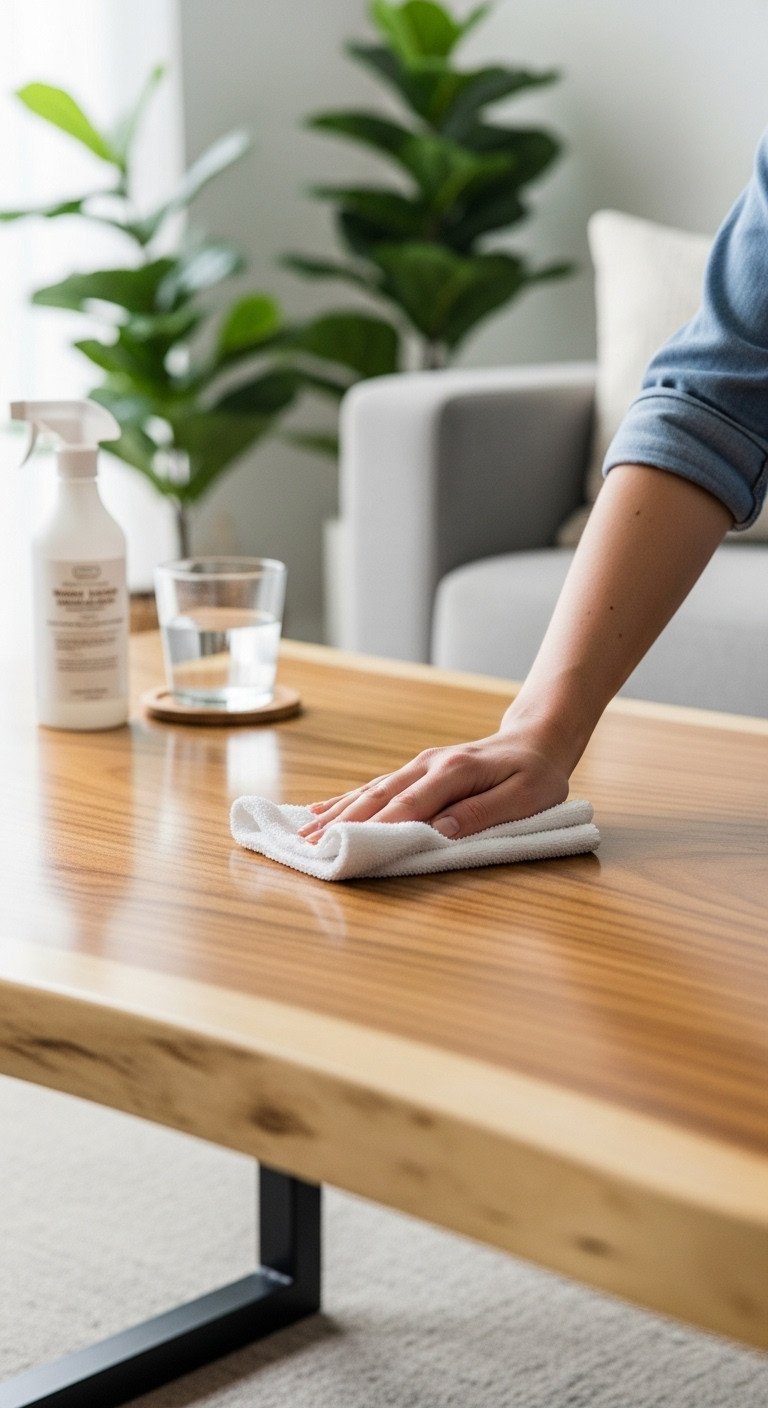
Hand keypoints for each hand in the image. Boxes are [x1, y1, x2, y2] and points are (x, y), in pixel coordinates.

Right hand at [297, 718, 570, 843]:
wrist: (536, 741)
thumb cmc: (536, 775)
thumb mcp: (525, 797)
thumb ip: (482, 813)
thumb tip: (439, 833)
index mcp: (455, 771)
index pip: (411, 804)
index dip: (379, 827)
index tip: (350, 847)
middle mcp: (429, 764)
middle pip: (379, 796)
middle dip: (342, 823)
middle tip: (310, 846)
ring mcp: (419, 765)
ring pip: (370, 791)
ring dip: (337, 814)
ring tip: (304, 834)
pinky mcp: (416, 771)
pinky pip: (376, 787)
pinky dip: (346, 800)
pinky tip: (320, 809)